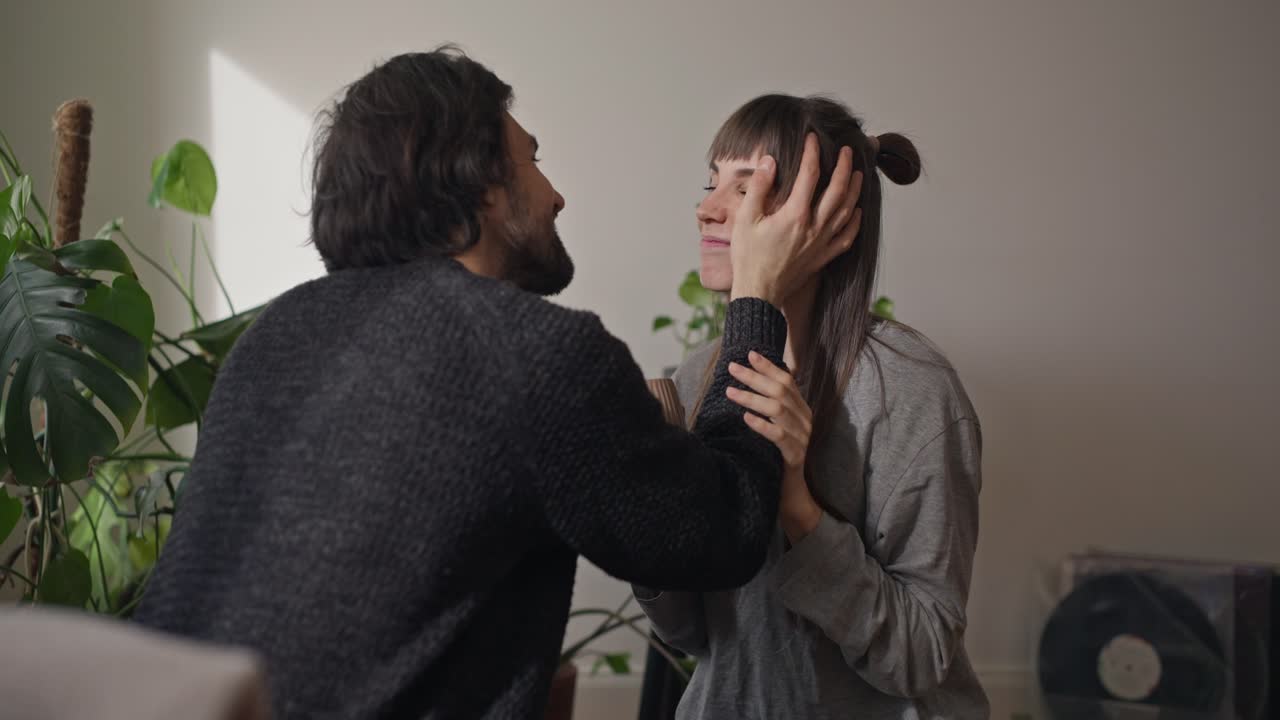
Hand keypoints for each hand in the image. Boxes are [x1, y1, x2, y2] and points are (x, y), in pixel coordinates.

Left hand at [726, 351, 823, 541]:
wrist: (790, 492)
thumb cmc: (775, 455)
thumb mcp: (774, 426)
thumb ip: (769, 405)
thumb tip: (747, 381)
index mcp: (801, 409)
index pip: (786, 380)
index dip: (768, 366)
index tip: (749, 353)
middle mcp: (805, 419)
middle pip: (779, 391)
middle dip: (754, 377)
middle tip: (732, 368)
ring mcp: (802, 437)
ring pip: (777, 410)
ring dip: (752, 398)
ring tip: (730, 392)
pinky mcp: (794, 455)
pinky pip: (778, 436)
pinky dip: (761, 425)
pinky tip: (746, 418)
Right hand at [729, 134, 864, 305]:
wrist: (758, 294)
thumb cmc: (748, 257)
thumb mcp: (745, 219)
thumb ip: (759, 188)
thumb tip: (770, 161)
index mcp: (794, 215)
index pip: (809, 174)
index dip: (812, 152)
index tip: (812, 138)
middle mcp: (813, 227)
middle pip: (837, 190)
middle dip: (844, 166)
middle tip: (846, 150)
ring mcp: (821, 243)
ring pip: (846, 211)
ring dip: (854, 190)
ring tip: (858, 173)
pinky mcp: (823, 257)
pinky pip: (847, 238)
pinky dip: (855, 222)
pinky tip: (856, 212)